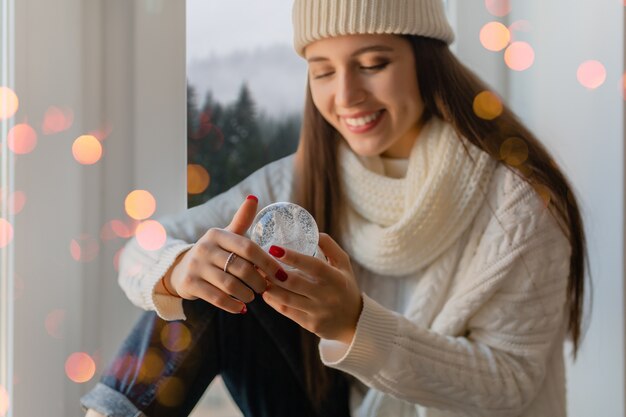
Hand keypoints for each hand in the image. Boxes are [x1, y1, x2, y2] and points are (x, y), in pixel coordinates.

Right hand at [159, 195, 288, 313]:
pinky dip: (232, 305)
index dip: (267, 261)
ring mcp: (196, 266)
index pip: (248, 247)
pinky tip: (241, 308)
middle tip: (266, 288)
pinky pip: (216, 298)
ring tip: (253, 296)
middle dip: (258, 281)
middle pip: (241, 267)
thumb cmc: (213, 252)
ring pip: (230, 285)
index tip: (280, 273)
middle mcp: (205, 247)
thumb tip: (254, 197)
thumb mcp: (225, 236)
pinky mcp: (190, 284)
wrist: (181, 270)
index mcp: (217, 234)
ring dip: (246, 294)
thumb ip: (241, 220)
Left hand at [261, 233, 362, 343]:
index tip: (275, 248)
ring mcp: (318, 312)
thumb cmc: (345, 285)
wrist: (354, 320)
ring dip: (270, 286)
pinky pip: (286, 311)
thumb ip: (329, 246)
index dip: (293, 258)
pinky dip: (273, 300)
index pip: (313, 266)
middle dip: (274, 272)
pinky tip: (266, 291)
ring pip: (287, 299)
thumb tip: (313, 231)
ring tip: (259, 275)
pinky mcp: (310, 325)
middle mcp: (328, 296)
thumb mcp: (344, 264)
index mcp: (336, 279)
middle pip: (295, 283)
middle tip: (258, 261)